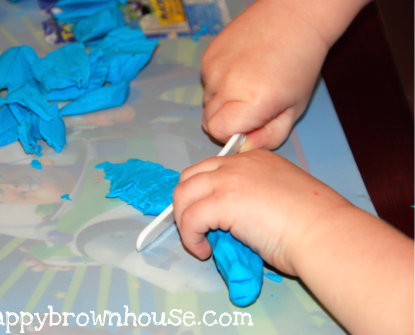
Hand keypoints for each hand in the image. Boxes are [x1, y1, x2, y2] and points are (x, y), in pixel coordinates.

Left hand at [173, 149, 350, 274]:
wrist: (325, 233)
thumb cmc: (313, 225)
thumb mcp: (278, 199)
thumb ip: (251, 200)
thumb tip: (231, 223)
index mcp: (255, 160)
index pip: (212, 169)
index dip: (202, 193)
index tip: (205, 216)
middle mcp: (239, 163)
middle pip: (191, 177)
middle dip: (186, 204)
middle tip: (196, 228)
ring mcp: (229, 179)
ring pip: (184, 194)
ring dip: (184, 221)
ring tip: (199, 242)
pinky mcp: (223, 201)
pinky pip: (190, 218)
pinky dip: (190, 237)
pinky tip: (204, 251)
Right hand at [201, 0, 329, 149]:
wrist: (293, 18)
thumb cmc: (300, 65)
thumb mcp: (294, 109)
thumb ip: (269, 136)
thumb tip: (243, 148)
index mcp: (252, 101)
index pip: (218, 132)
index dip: (231, 134)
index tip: (247, 126)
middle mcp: (226, 84)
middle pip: (208, 121)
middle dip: (225, 121)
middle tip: (250, 107)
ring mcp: (213, 68)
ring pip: (206, 101)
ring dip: (222, 101)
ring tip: (248, 83)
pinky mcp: (207, 55)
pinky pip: (206, 82)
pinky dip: (220, 82)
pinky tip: (241, 69)